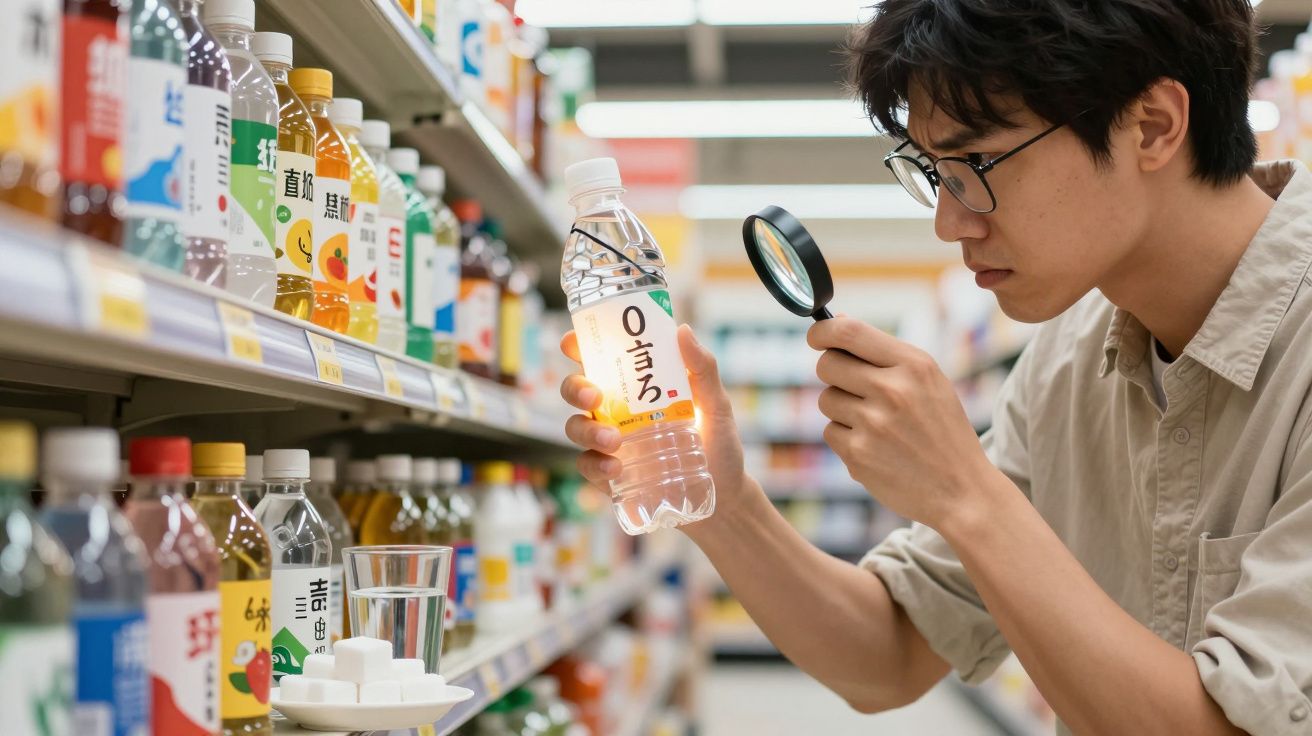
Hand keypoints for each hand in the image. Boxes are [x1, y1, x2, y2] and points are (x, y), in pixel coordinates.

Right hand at [559, 324, 749, 516]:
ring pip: (575, 427)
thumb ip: (703, 369)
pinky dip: (595, 465)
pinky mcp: (608, 475)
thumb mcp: (717, 404)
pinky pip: (587, 465)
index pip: (599, 358)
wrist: (724, 497)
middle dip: (576, 388)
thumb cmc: (719, 444)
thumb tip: (682, 330)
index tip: (572, 342)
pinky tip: (615, 468)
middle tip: (594, 397)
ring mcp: (609, 443)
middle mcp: (616, 410)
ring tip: (614, 441)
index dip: (579, 345)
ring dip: (587, 430)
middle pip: (576, 390)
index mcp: (637, 385)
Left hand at [807, 317, 997, 529]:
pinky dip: (846, 438)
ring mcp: (873, 424)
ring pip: (826, 399)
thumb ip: (884, 353)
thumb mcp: (930, 382)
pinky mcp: (858, 454)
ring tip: (876, 423)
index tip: (816, 335)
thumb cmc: (942, 431)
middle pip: (828, 364)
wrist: (962, 491)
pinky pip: (831, 431)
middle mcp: (892, 390)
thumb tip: (837, 321)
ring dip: (841, 408)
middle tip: (851, 385)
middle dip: (831, 371)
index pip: (850, 332)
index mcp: (914, 366)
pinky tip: (876, 447)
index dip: (822, 330)